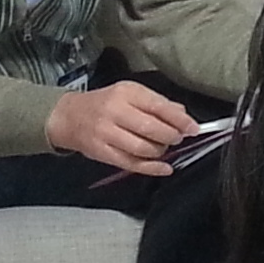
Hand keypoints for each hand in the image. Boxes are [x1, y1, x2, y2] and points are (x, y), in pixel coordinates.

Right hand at [46, 80, 195, 175]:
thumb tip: (183, 114)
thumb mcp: (130, 94)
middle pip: (151, 129)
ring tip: (164, 148)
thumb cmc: (106, 103)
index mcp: (126, 93)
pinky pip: (131, 164)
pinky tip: (165, 168)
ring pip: (142, 148)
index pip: (158, 106)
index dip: (179, 119)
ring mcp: (106, 134)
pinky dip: (152, 168)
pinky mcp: (102, 153)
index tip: (193, 128)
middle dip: (171, 136)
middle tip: (178, 138)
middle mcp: (115, 112)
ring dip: (161, 151)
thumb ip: (157, 103)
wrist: (70, 117)